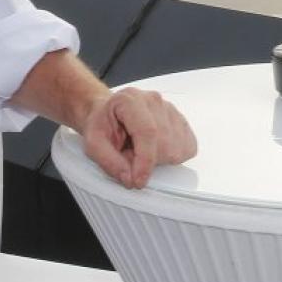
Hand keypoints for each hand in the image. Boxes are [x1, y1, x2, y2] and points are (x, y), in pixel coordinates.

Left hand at [79, 87, 196, 188]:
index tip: (138, 181)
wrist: (109, 113)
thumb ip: (109, 161)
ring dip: (159, 159)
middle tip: (129, 156)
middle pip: (164, 143)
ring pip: (178, 148)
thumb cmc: (102, 125)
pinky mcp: (181, 121)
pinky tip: (155, 150)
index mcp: (130, 100)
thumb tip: (130, 178)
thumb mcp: (93, 143)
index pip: (147, 132)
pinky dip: (173, 156)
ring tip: (140, 150)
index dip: (145, 162)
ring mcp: (170, 109)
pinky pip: (188, 147)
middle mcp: (153, 101)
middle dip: (148, 162)